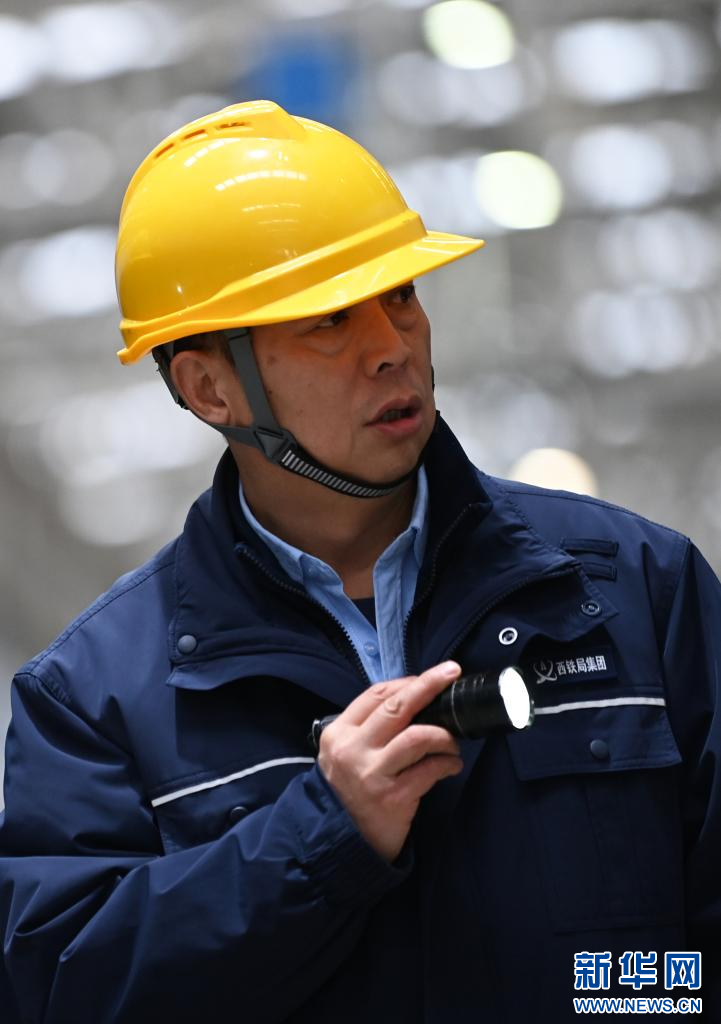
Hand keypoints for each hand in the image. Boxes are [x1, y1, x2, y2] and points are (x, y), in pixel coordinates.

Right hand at [317, 661, 463, 861]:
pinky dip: (447, 763)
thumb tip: (414, 698)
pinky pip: (430, 769)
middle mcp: (352, 749)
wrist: (338, 840)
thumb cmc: (349, 790)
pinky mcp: (393, 797)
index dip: (407, 682)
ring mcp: (372, 773)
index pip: (375, 695)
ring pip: (418, 736)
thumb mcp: (345, 753)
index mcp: (338, 733)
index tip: (432, 676)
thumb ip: (369, 728)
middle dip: (429, 684)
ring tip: (452, 743)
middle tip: (452, 673)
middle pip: (397, 706)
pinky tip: (452, 765)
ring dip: (444, 735)